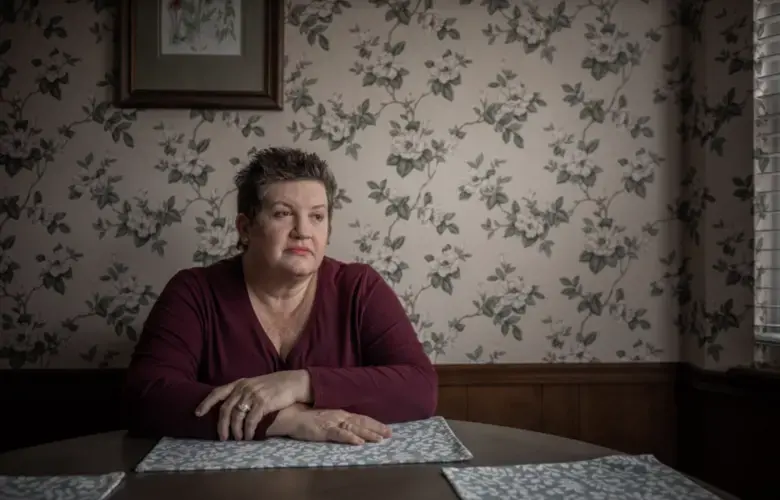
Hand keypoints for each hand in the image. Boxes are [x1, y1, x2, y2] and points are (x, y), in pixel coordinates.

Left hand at [195, 370, 310, 440]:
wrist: (293, 382)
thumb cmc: (275, 385)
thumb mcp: (255, 384)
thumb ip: (242, 393)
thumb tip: (231, 408)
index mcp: (240, 383)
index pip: (217, 392)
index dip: (206, 403)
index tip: (197, 414)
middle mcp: (244, 387)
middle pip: (225, 409)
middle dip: (221, 425)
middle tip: (222, 438)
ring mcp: (253, 394)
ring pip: (236, 416)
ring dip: (235, 431)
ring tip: (238, 439)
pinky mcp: (263, 402)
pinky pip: (250, 420)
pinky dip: (248, 431)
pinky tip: (250, 437)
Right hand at [274, 405, 391, 444]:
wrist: (288, 414)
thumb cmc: (304, 415)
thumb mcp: (324, 416)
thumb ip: (335, 419)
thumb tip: (348, 424)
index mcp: (339, 413)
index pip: (360, 418)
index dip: (374, 423)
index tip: (386, 429)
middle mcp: (339, 416)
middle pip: (361, 423)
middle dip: (377, 428)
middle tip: (390, 434)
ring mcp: (332, 423)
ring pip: (354, 429)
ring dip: (368, 434)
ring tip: (379, 439)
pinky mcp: (323, 430)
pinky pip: (339, 434)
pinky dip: (350, 438)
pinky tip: (358, 442)